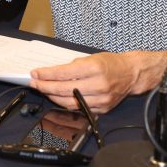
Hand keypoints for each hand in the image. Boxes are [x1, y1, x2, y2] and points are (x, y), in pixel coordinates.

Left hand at [30, 51, 166, 113]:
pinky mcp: (102, 109)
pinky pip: (79, 109)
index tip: (35, 73)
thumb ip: (71, 67)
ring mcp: (101, 99)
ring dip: (52, 97)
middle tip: (34, 83)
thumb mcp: (91, 58)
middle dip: (45, 86)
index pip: (64, 73)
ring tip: (43, 90)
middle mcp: (98, 85)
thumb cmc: (111, 63)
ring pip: (69, 102)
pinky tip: (57, 97)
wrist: (132, 74)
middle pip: (64, 89)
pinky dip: (65, 103)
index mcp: (94, 68)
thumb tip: (51, 73)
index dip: (46, 74)